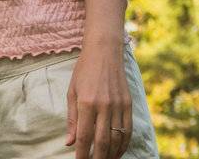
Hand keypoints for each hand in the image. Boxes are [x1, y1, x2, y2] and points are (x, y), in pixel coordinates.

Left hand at [66, 42, 131, 158]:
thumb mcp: (72, 91)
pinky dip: (123, 144)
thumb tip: (70, 143)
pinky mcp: (128, 104)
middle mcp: (104, 105)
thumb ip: (72, 119)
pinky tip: (117, 151)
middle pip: (102, 142)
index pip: (84, 136)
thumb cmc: (84, 70)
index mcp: (86, 102)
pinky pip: (128, 130)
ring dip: (111, 154)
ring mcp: (118, 105)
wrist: (104, 50)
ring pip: (116, 139)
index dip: (82, 154)